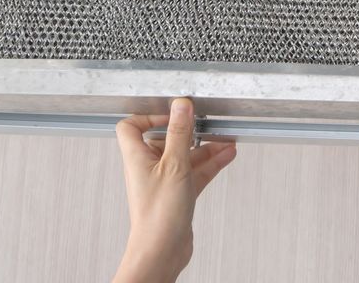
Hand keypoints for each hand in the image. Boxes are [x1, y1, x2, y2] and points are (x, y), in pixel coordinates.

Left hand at [112, 98, 236, 282]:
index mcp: (138, 158)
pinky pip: (194, 172)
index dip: (151, 116)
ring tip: (226, 140)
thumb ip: (179, 134)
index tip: (174, 113)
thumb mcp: (174, 165)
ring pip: (185, 156)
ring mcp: (163, 182)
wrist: (162, 251)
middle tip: (207, 123)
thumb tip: (181, 106)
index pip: (132, 127)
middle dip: (189, 132)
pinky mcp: (177, 194)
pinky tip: (225, 157)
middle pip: (166, 140)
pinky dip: (210, 164)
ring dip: (205, 147)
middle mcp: (148, 168)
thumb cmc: (158, 216)